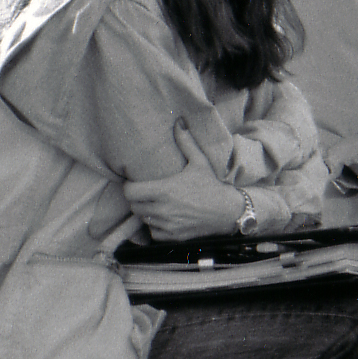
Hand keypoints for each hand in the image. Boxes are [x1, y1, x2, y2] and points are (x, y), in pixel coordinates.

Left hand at [122, 121, 247, 240]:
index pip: (130, 192)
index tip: (134, 183)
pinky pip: (154, 232)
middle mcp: (163, 210)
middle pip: (134, 207)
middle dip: (137, 199)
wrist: (228, 211)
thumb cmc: (212, 185)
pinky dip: (156, 226)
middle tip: (144, 193)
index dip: (129, 187)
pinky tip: (164, 217)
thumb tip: (179, 122)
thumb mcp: (199, 162)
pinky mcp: (174, 236)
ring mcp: (168, 225)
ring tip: (154, 204)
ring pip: (144, 219)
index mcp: (165, 190)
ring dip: (146, 212)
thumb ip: (186, 142)